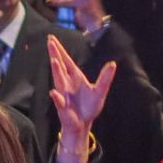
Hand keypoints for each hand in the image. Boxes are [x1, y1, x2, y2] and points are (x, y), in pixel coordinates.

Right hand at [47, 35, 115, 162]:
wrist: (83, 124)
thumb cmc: (89, 107)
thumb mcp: (100, 91)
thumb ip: (105, 78)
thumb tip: (113, 64)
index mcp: (75, 77)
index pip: (66, 61)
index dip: (60, 50)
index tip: (52, 39)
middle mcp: (66, 83)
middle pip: (59, 66)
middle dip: (55, 54)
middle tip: (49, 41)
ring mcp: (63, 94)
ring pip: (59, 81)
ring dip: (57, 71)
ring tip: (54, 61)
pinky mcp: (63, 107)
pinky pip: (60, 101)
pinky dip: (57, 98)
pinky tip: (54, 93)